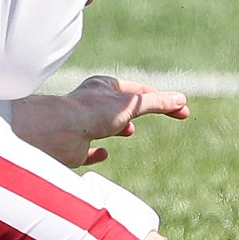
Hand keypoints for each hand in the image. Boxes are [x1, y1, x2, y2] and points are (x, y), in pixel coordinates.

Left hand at [8, 75, 188, 167]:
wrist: (57, 134)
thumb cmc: (91, 112)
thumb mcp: (132, 104)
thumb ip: (157, 103)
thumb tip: (181, 100)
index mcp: (104, 86)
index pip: (139, 90)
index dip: (161, 98)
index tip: (181, 108)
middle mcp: (91, 103)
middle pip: (120, 105)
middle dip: (137, 109)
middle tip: (156, 114)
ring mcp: (81, 125)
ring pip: (103, 125)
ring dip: (118, 127)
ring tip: (129, 131)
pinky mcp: (74, 147)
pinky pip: (88, 150)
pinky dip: (97, 152)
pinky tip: (104, 153)